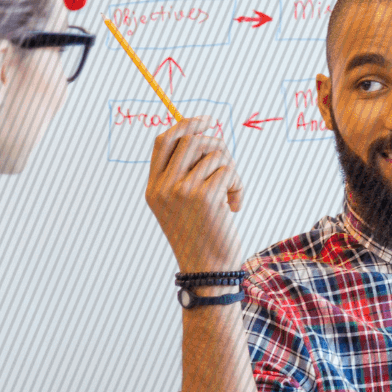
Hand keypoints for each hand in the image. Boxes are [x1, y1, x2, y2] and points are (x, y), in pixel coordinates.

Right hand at [146, 116, 244, 272]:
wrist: (208, 270)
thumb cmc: (201, 236)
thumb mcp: (182, 206)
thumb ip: (184, 174)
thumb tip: (205, 136)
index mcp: (153, 188)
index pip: (163, 141)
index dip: (186, 124)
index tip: (208, 121)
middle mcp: (163, 187)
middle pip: (192, 140)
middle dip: (217, 144)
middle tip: (228, 164)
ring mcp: (182, 191)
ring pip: (215, 154)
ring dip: (231, 171)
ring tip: (231, 194)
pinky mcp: (205, 197)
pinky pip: (228, 170)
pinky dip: (238, 185)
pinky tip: (235, 205)